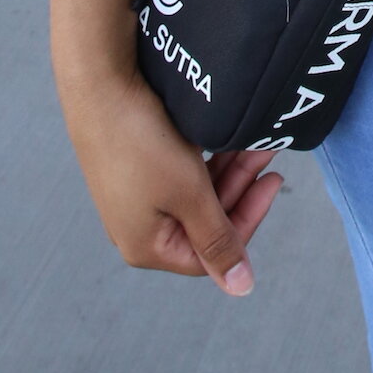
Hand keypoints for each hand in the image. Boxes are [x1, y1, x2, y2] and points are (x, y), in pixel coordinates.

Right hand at [61, 66, 284, 294]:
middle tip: (265, 153)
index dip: (247, 220)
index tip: (272, 182)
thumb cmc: (143, 143)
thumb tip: (241, 288)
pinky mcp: (134, 169)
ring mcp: (134, 198)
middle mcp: (137, 229)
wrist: (100, 85)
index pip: (211, 254)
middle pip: (204, 222)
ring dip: (228, 170)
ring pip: (195, 194)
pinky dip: (206, 159)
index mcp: (146, 247)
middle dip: (240, 187)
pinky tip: (224, 140)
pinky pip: (179, 174)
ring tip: (252, 142)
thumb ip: (218, 241)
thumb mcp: (190, 195)